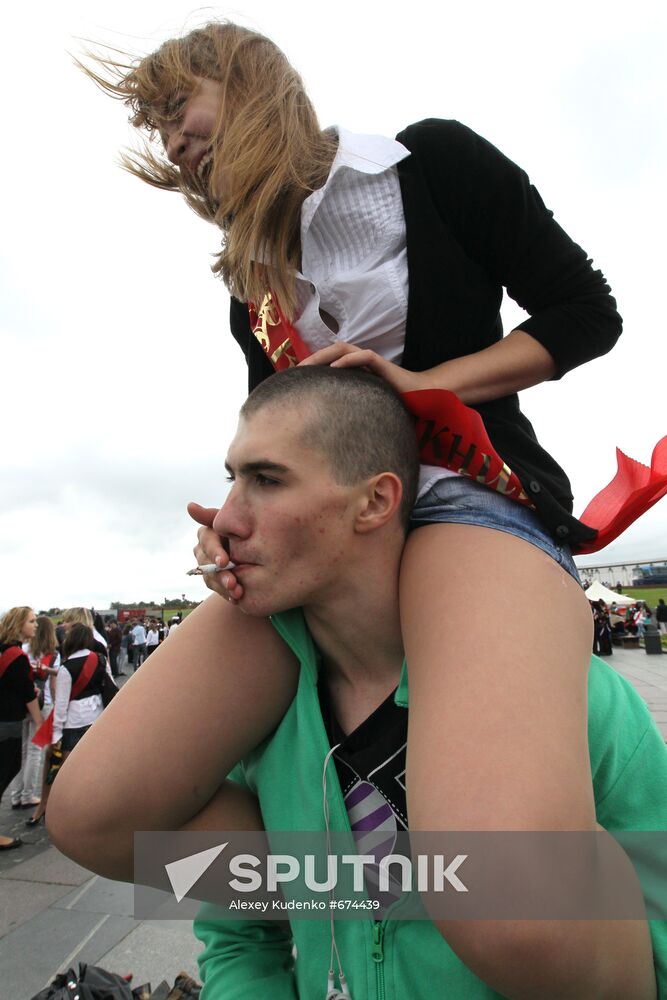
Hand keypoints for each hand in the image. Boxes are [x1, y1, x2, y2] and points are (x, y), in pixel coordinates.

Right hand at [187, 502, 243, 603]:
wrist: (259, 548)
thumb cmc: (247, 528)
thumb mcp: (235, 521)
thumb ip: (213, 516)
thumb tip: (189, 506)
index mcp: (207, 533)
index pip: (207, 542)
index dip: (214, 552)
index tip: (224, 562)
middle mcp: (203, 550)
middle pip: (206, 563)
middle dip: (220, 574)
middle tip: (233, 583)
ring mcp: (207, 566)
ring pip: (210, 578)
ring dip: (223, 587)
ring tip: (237, 593)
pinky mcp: (214, 580)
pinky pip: (217, 588)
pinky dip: (227, 594)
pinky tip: (236, 598)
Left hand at [298, 342, 433, 394]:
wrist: (417, 397)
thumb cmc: (391, 402)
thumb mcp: (362, 403)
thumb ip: (347, 404)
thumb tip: (325, 419)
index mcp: (354, 369)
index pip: (328, 362)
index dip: (311, 368)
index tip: (295, 379)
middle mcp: (359, 361)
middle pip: (330, 352)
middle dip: (311, 360)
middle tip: (294, 371)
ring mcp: (369, 360)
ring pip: (342, 349)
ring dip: (323, 356)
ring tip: (308, 367)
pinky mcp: (380, 363)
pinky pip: (361, 357)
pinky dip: (347, 360)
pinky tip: (334, 368)